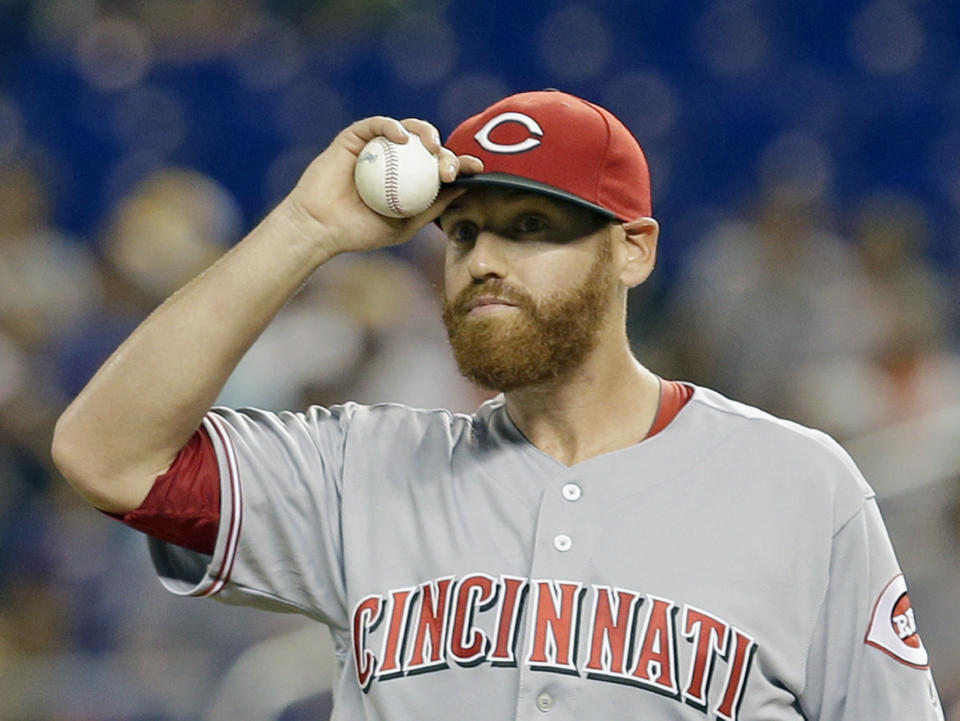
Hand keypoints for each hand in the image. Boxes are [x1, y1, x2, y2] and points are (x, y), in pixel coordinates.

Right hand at [282, 116, 483, 258]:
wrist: (321, 227)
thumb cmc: (360, 231)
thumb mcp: (405, 225)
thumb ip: (433, 207)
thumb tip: (465, 188)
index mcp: (409, 179)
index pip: (439, 166)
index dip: (460, 163)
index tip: (477, 169)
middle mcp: (396, 160)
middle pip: (428, 145)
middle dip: (446, 152)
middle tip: (449, 169)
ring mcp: (376, 146)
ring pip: (407, 128)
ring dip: (426, 132)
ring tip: (432, 146)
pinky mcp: (355, 136)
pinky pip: (377, 124)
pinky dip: (392, 126)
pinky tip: (403, 138)